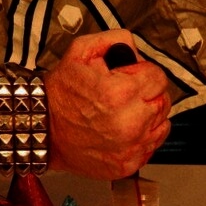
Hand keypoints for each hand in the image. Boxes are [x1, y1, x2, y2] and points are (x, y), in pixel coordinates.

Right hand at [44, 29, 170, 179]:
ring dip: (150, 117)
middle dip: (149, 95)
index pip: (159, 78)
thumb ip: (115, 41)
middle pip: (163, 102)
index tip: (133, 78)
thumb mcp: (81, 52)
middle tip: (129, 96)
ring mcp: (129, 148)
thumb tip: (136, 51)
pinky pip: (151, 148)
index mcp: (120, 93)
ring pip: (162, 126)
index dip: (145, 74)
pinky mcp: (127, 165)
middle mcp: (129, 123)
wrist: (42, 131)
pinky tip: (126, 132)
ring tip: (128, 114)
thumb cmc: (60, 96)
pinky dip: (143, 139)